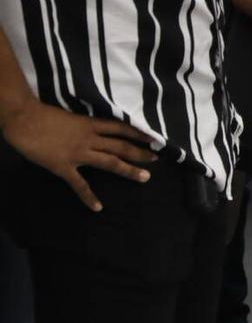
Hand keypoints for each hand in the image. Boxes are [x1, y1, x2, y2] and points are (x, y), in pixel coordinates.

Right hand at [0, 100, 156, 210]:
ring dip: (128, 170)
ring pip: (110, 162)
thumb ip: (82, 125)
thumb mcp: (70, 116)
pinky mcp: (64, 167)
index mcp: (90, 124)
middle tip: (157, 159)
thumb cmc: (43, 115)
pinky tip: (98, 207)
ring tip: (145, 177)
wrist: (24, 119)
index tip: (154, 138)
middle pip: (120, 146)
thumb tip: (92, 129)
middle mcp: (89, 138)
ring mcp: (78, 153)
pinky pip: (79, 184)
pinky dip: (89, 196)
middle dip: (140, 153)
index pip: (120, 128)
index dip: (138, 133)